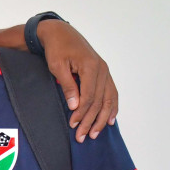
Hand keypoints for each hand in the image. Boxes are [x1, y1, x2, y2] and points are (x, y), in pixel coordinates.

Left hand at [36, 19, 117, 141]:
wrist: (61, 34)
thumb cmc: (57, 49)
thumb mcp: (57, 66)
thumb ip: (68, 86)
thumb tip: (75, 105)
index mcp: (91, 67)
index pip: (89, 97)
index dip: (82, 113)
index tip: (73, 125)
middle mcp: (102, 69)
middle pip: (100, 101)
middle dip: (91, 120)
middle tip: (83, 136)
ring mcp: (105, 71)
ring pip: (109, 98)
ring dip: (102, 117)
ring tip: (96, 133)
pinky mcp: (103, 73)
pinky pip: (111, 92)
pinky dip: (112, 106)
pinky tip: (111, 119)